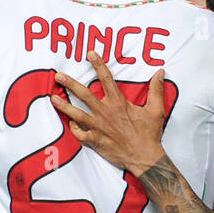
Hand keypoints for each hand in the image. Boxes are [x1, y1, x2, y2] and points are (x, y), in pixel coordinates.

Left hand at [52, 52, 167, 175]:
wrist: (145, 158)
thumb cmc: (150, 134)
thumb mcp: (156, 110)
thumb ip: (156, 90)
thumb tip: (160, 72)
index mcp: (118, 103)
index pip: (106, 79)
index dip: (98, 64)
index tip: (90, 54)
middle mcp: (105, 112)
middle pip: (84, 94)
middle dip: (70, 84)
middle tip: (58, 76)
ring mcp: (98, 127)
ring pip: (76, 113)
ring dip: (63, 106)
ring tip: (52, 98)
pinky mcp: (96, 141)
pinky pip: (80, 134)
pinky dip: (74, 129)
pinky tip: (70, 124)